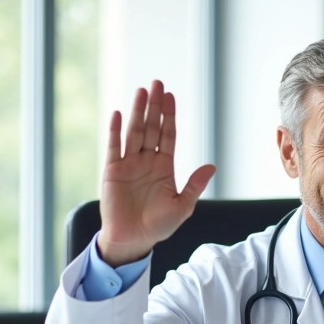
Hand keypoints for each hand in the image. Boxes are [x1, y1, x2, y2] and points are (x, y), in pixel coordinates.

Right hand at [98, 80, 215, 265]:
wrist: (133, 240)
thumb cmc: (158, 225)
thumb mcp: (182, 206)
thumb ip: (194, 185)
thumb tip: (211, 167)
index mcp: (164, 167)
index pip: (168, 135)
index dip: (169, 116)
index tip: (170, 96)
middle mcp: (146, 161)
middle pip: (152, 127)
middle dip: (155, 106)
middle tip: (157, 83)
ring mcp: (129, 164)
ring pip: (135, 132)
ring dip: (138, 112)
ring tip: (141, 91)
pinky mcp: (112, 171)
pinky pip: (114, 147)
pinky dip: (116, 131)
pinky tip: (119, 114)